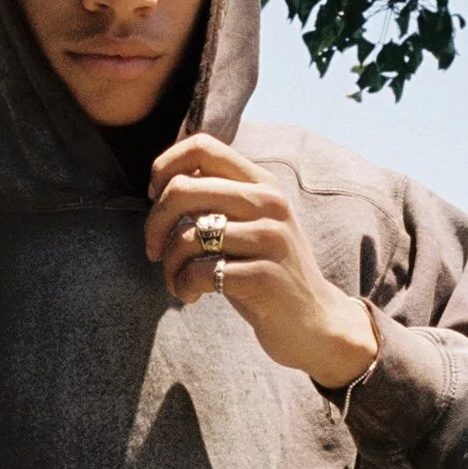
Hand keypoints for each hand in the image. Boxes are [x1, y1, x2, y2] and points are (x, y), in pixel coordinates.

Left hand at [145, 134, 378, 389]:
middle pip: (183, 189)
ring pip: (187, 237)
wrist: (314, 322)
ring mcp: (269, 239)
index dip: (165, 167)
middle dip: (154, 223)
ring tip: (176, 281)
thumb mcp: (250, 224)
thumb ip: (218, 199)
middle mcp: (268, 204)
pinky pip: (200, 272)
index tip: (156, 198)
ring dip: (169, 265)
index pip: (202, 147)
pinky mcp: (264, 277)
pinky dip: (183, 286)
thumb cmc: (266, 269)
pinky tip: (191, 295)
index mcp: (261, 183)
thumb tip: (164, 182)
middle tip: (154, 251)